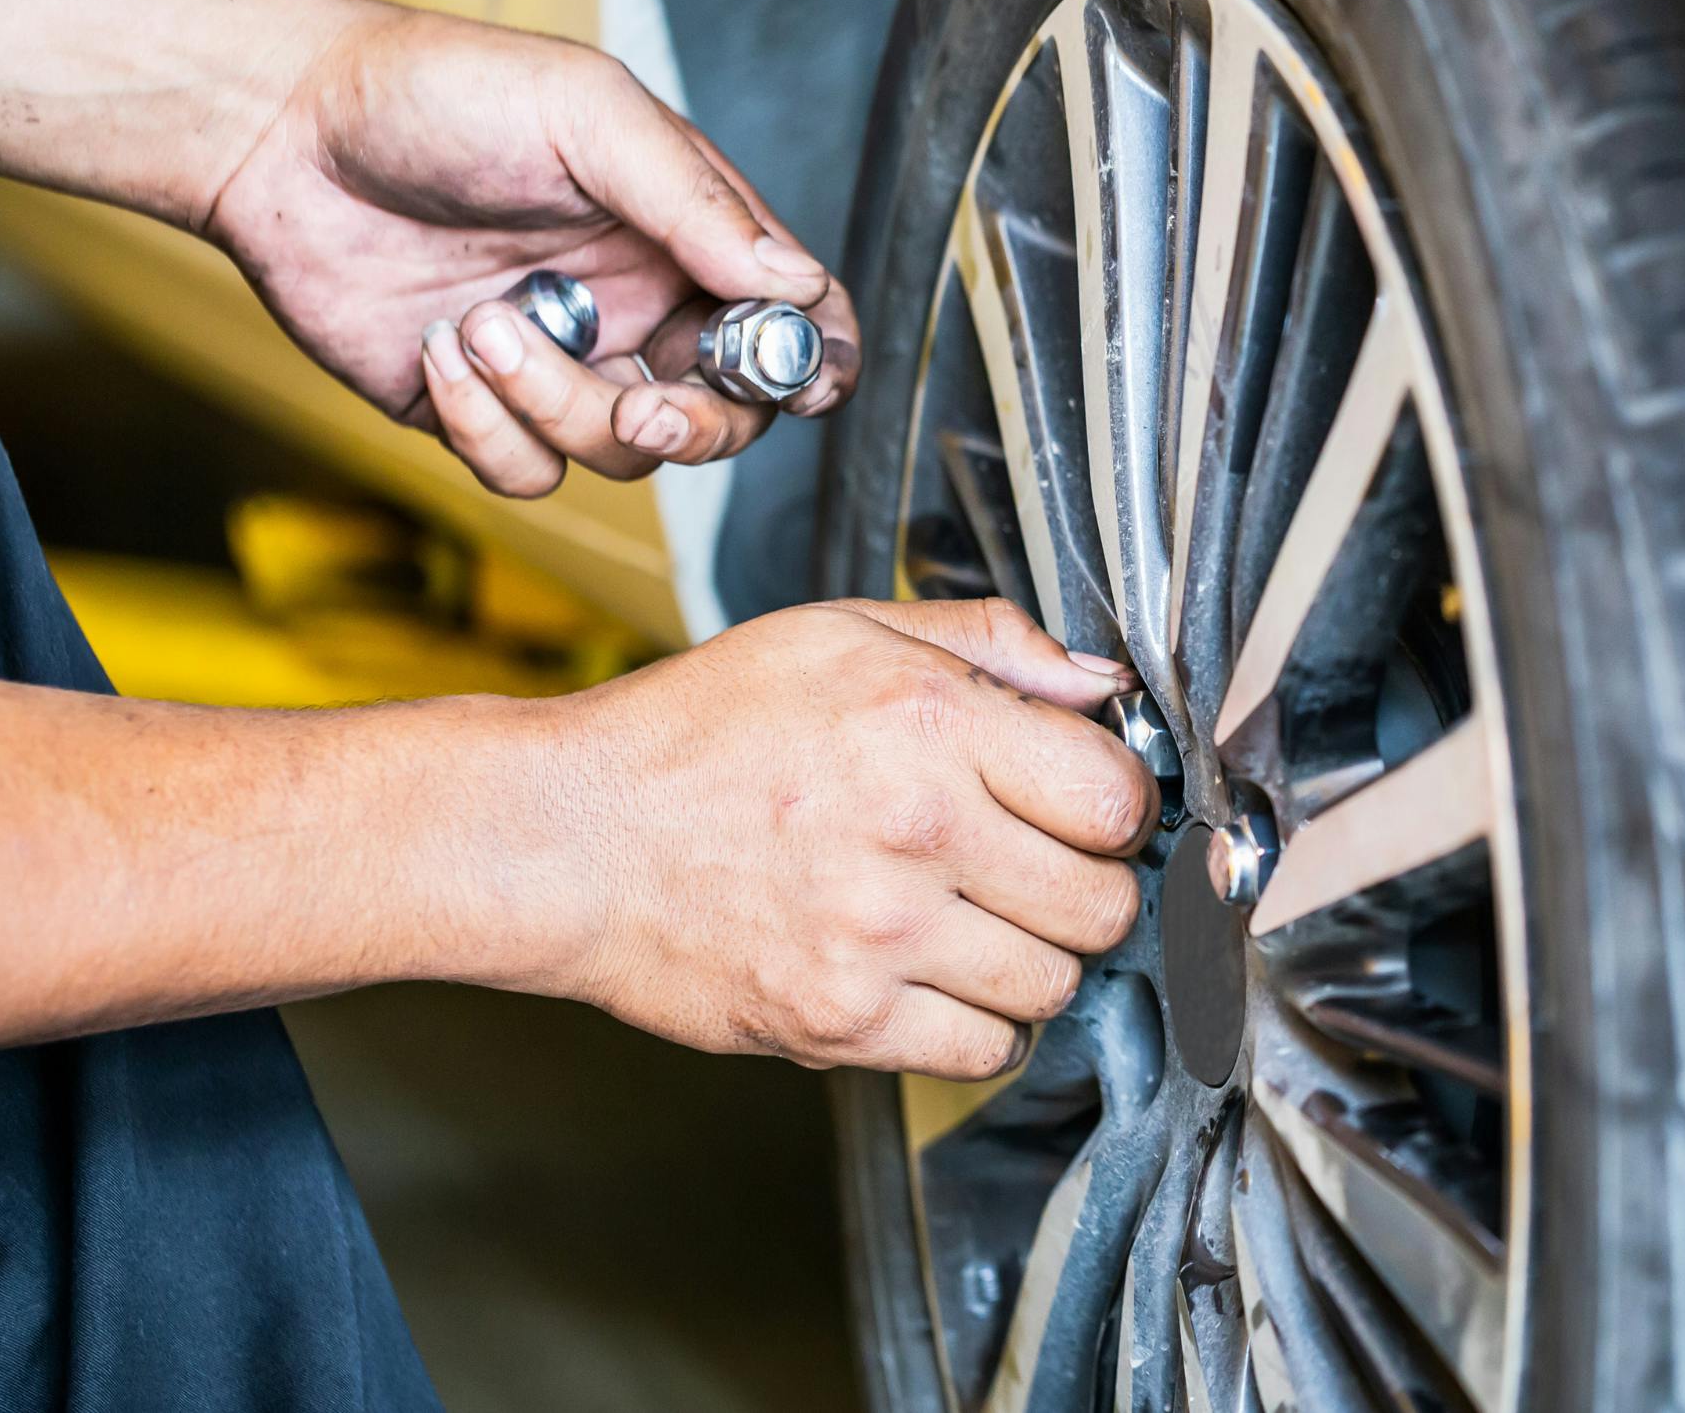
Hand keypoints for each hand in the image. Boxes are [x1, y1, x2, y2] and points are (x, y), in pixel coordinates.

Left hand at [205, 6, 862, 496]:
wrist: (279, 131)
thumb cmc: (438, 94)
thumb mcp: (588, 115)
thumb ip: (696, 204)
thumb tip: (794, 284)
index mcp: (684, 237)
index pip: (793, 318)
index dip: (814, 362)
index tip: (800, 385)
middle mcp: (636, 309)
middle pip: (723, 416)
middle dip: (692, 425)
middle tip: (639, 404)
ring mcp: (561, 365)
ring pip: (621, 455)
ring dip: (553, 403)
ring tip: (481, 321)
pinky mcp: (479, 412)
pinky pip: (527, 471)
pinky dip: (485, 426)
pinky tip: (436, 349)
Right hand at [505, 599, 1152, 1076]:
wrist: (568, 837)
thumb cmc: (699, 730)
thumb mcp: (843, 634)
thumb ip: (989, 644)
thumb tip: (1100, 683)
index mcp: (931, 725)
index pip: (1116, 798)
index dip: (1116, 805)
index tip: (1088, 808)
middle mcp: (918, 832)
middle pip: (1104, 904)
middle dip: (1090, 887)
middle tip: (1041, 871)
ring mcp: (881, 938)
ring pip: (1054, 984)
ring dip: (1036, 959)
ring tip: (980, 921)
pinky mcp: (841, 1021)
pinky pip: (985, 1050)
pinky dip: (980, 1025)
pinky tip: (938, 977)